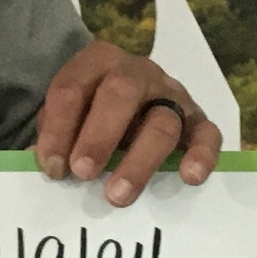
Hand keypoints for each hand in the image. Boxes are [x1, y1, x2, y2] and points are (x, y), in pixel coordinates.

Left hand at [33, 41, 222, 204]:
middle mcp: (137, 72)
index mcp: (97, 62)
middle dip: (99, 135)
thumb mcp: (66, 115)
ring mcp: (172, 95)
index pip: (72, 87)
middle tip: (83, 172)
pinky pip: (208, 134)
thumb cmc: (90, 113)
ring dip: (139, 160)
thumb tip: (48, 164)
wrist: (131, 106)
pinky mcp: (198, 121)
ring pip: (163, 122)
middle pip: (121, 93)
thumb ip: (55, 134)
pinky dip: (202, 155)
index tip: (52, 167)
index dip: (59, 128)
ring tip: (117, 195)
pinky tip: (188, 177)